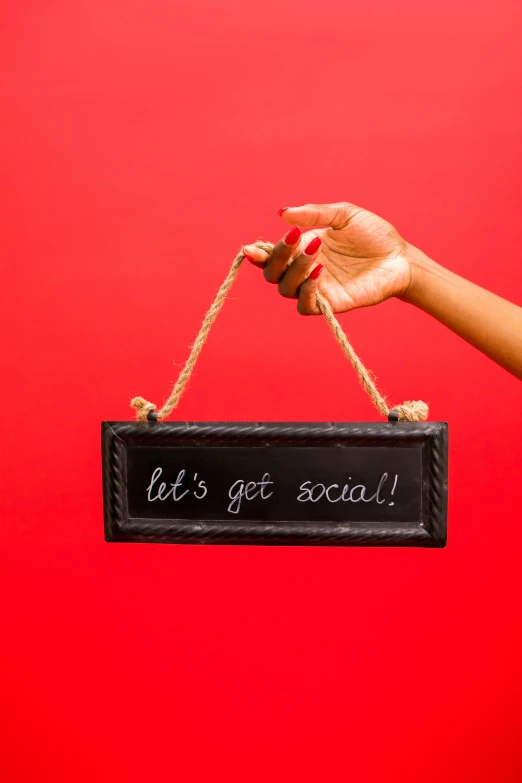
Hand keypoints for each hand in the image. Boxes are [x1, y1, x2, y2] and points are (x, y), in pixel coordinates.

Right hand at [242, 201, 410, 314]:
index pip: (271, 256)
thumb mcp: (343, 214)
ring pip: (285, 289)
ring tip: (316, 249)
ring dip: (294, 269)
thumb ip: (314, 213)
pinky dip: (306, 291)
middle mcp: (305, 271)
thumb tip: (282, 213)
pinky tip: (320, 272)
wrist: (400, 256)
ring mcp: (317, 289)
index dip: (258, 254)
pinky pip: (305, 306)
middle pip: (272, 274)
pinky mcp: (331, 304)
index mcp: (302, 249)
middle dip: (277, 257)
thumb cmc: (373, 234)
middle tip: (295, 239)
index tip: (252, 247)